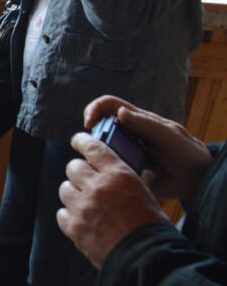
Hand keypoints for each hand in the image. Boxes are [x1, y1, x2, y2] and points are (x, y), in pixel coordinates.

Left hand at [57, 132, 170, 268]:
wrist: (145, 258)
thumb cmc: (151, 227)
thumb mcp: (145, 193)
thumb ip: (123, 180)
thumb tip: (109, 172)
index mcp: (119, 175)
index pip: (93, 148)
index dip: (82, 141)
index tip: (77, 140)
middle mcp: (97, 187)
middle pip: (73, 167)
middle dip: (79, 171)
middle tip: (86, 179)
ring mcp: (82, 207)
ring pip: (64, 189)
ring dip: (73, 192)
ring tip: (85, 202)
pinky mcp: (74, 227)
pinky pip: (61, 213)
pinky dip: (69, 214)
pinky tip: (81, 219)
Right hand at [83, 96, 213, 201]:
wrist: (195, 179)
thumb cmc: (186, 152)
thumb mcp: (170, 137)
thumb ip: (147, 124)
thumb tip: (119, 112)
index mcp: (137, 120)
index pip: (108, 105)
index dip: (94, 110)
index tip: (89, 125)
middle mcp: (126, 134)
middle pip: (99, 128)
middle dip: (93, 138)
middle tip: (100, 152)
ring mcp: (124, 151)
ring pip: (99, 148)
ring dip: (97, 156)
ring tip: (110, 167)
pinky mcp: (123, 169)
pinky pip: (106, 167)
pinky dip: (104, 170)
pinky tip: (113, 177)